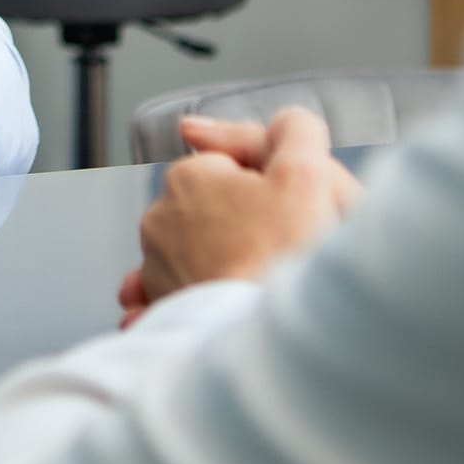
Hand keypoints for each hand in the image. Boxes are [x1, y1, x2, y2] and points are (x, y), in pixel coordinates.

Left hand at [120, 106, 360, 324]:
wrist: (265, 341)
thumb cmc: (286, 260)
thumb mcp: (307, 174)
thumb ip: (297, 132)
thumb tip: (289, 122)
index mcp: (188, 178)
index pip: (234, 163)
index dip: (271, 182)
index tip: (292, 209)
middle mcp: (160, 219)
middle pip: (217, 208)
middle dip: (246, 221)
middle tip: (283, 246)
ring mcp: (156, 267)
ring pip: (200, 250)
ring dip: (224, 258)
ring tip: (261, 278)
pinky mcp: (161, 308)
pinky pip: (178, 294)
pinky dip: (196, 296)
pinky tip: (218, 304)